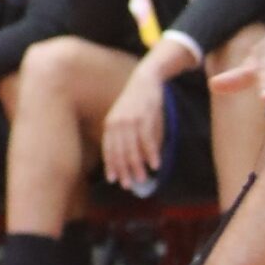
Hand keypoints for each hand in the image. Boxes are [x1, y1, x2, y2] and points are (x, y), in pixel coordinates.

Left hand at [101, 64, 171, 191]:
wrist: (144, 80)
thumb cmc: (135, 103)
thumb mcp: (124, 118)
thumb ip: (124, 135)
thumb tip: (130, 158)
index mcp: (109, 124)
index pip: (108, 149)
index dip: (111, 165)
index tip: (114, 180)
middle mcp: (117, 124)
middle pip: (119, 152)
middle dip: (124, 170)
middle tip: (129, 185)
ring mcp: (130, 121)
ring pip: (132, 149)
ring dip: (138, 166)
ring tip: (142, 178)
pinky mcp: (145, 118)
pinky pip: (147, 140)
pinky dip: (151, 154)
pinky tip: (155, 165)